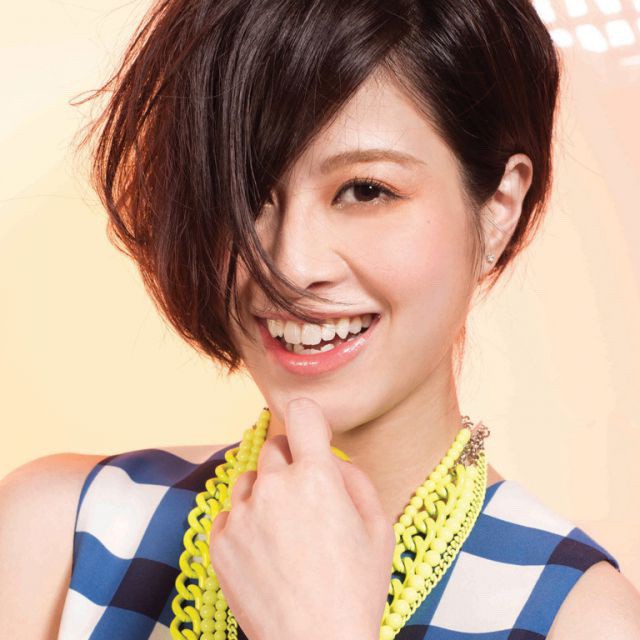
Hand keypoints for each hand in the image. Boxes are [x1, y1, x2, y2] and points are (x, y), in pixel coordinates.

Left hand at [209, 397, 394, 639]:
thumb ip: (355, 478)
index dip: (310, 420)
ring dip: (265, 492)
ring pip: (249, 479)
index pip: (301, 413)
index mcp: (316, 477)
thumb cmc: (355, 590)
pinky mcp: (219, 544)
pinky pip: (230, 514)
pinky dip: (246, 523)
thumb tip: (331, 458)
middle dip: (291, 463)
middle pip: (274, 447)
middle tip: (306, 499)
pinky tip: (265, 552)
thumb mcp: (378, 528)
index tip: (312, 436)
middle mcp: (274, 488)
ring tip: (285, 531)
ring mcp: (242, 516)